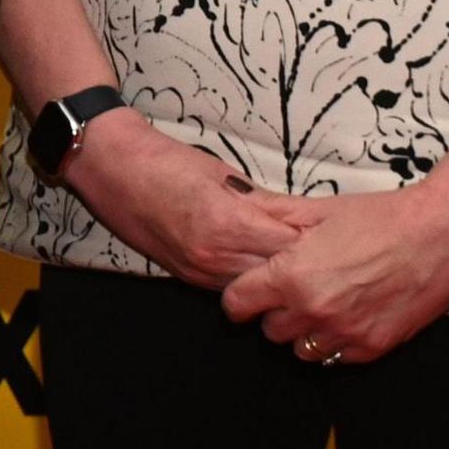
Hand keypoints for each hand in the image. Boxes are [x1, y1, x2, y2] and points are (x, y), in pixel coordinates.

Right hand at [59, 115, 324, 289]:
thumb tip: (297, 218)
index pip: (291, 246)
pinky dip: (251, 279)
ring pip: (257, 288)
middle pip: (279, 275)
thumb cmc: (162, 160)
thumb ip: (260, 201)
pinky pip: (231, 285)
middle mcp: (214, 255)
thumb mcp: (222, 174)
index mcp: (228, 223)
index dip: (318, 243)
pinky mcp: (186, 275)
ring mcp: (198, 270)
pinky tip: (265, 270)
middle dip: (306, 268)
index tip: (340, 238)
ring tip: (307, 271)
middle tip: (334, 260)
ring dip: (280, 280)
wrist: (108, 167)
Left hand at [219, 183, 448, 366]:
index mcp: (292, 276)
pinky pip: (337, 358)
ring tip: (322, 303)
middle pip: (269, 331)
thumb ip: (273, 216)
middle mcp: (315, 311)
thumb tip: (238, 205)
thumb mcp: (319, 210)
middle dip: (275, 312)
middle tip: (292, 291)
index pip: (237, 305)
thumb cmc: (382, 218)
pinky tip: (348, 314)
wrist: (441, 234)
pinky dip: (336, 342)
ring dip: (304, 331)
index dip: (240, 296)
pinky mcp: (374, 347)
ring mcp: (346, 333)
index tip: (249, 290)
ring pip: (301, 350)